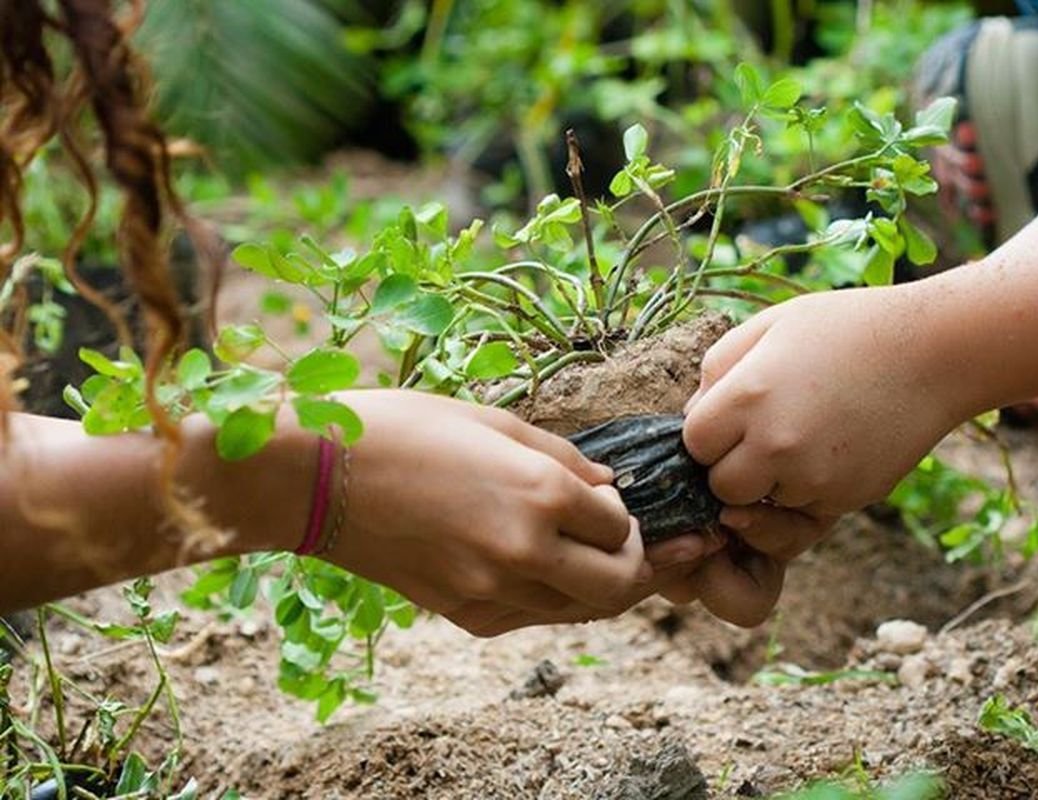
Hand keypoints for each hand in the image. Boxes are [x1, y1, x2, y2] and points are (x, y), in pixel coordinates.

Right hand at [325, 391, 653, 636]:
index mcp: (540, 493)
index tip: (609, 502)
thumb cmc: (403, 429)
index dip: (626, 514)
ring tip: (594, 560)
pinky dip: (551, 599)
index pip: (621, 525)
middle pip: (621, 586)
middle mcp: (526, 550)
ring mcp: (494, 590)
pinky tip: (540, 571)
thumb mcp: (492, 421)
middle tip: (635, 548)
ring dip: (599, 588)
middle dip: (640, 568)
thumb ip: (563, 458)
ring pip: (581, 611)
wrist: (315, 477)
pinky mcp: (464, 615)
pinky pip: (532, 617)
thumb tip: (607, 487)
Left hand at [670, 288, 962, 624]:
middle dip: (732, 466)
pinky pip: (802, 513)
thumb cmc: (844, 328)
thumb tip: (689, 418)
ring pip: (760, 507)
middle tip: (763, 431)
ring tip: (802, 434)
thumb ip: (716, 370)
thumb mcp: (768, 326)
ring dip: (769, 483)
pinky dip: (805, 491)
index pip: (692, 444)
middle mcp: (775, 445)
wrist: (934, 352)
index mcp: (747, 396)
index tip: (732, 413)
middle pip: (720, 487)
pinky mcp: (844, 500)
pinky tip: (829, 448)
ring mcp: (812, 478)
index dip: (708, 431)